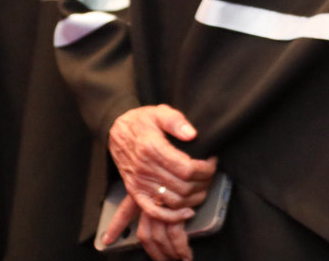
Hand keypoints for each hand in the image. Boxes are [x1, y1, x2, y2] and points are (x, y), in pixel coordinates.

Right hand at [104, 105, 215, 259]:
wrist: (116, 132)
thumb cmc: (141, 122)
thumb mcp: (159, 112)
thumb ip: (176, 121)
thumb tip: (192, 134)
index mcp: (152, 149)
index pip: (187, 168)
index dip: (205, 169)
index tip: (212, 162)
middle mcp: (145, 169)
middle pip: (183, 187)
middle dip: (203, 182)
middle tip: (210, 174)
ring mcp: (140, 184)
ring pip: (173, 201)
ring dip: (193, 199)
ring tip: (203, 187)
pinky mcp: (135, 192)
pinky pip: (154, 212)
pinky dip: (172, 216)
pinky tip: (186, 211)